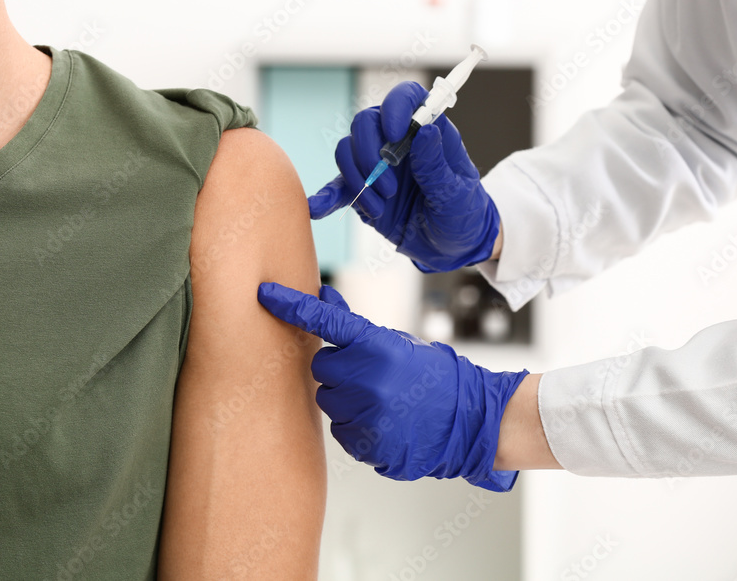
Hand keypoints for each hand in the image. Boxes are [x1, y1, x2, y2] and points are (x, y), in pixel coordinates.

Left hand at [257, 281, 527, 489]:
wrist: (471, 419)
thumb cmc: (434, 378)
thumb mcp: (398, 344)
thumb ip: (356, 329)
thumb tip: (324, 296)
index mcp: (377, 346)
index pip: (325, 321)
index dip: (292, 305)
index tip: (265, 292)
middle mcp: (368, 378)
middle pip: (322, 367)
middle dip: (340, 369)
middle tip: (371, 374)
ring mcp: (366, 414)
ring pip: (328, 400)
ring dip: (346, 399)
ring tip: (382, 401)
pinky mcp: (366, 444)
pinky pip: (340, 430)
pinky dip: (356, 427)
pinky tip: (384, 423)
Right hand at [308, 81, 500, 271]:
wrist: (449, 248)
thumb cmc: (462, 215)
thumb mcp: (456, 193)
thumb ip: (437, 165)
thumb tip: (425, 130)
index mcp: (428, 133)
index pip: (407, 98)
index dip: (396, 107)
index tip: (395, 133)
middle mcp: (399, 142)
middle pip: (366, 122)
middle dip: (369, 152)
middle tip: (389, 187)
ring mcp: (377, 165)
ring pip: (348, 150)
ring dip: (358, 179)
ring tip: (380, 206)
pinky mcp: (363, 190)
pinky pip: (338, 186)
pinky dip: (326, 196)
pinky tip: (318, 208)